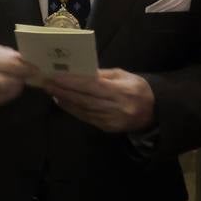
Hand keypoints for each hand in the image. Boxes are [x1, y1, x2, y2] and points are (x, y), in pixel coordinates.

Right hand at [0, 43, 36, 107]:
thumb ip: (0, 52)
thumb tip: (23, 59)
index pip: (4, 63)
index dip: (22, 66)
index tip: (35, 67)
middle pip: (5, 81)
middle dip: (21, 79)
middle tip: (31, 77)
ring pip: (2, 93)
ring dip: (15, 88)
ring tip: (18, 82)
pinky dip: (6, 95)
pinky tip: (7, 89)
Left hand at [41, 68, 155, 132]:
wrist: (153, 112)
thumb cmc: (137, 89)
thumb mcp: (123, 76)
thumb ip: (101, 75)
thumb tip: (78, 72)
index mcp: (122, 92)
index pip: (92, 86)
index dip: (72, 82)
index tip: (55, 77)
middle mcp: (116, 108)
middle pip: (84, 99)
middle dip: (63, 91)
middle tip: (46, 83)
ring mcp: (111, 120)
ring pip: (83, 110)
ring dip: (65, 100)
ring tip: (51, 91)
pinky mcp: (107, 128)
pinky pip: (86, 117)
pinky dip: (72, 109)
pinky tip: (62, 101)